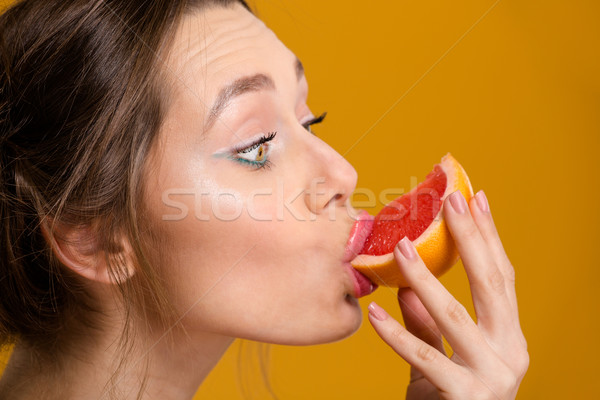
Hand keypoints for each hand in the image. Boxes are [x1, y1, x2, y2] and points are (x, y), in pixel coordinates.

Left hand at [368, 190, 528, 399]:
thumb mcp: (444, 358)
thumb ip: (429, 325)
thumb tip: (408, 288)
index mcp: (509, 336)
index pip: (501, 276)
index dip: (489, 237)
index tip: (476, 199)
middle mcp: (510, 352)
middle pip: (490, 285)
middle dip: (471, 239)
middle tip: (451, 201)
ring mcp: (492, 375)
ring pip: (455, 315)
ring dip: (425, 277)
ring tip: (400, 246)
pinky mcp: (465, 397)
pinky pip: (425, 357)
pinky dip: (397, 334)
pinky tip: (376, 312)